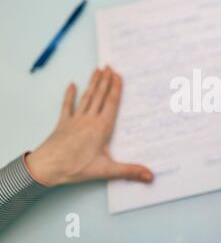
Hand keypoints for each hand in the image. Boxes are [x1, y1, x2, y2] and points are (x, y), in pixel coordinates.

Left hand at [26, 67, 152, 186]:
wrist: (46, 168)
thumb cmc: (76, 168)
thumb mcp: (106, 171)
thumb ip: (130, 171)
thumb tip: (150, 176)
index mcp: (101, 128)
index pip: (111, 104)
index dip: (116, 88)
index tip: (118, 75)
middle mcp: (89, 120)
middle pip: (100, 96)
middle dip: (106, 81)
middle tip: (109, 67)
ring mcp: (75, 120)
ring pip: (86, 97)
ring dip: (92, 83)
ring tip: (97, 70)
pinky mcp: (63, 124)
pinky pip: (67, 106)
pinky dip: (69, 95)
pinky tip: (71, 85)